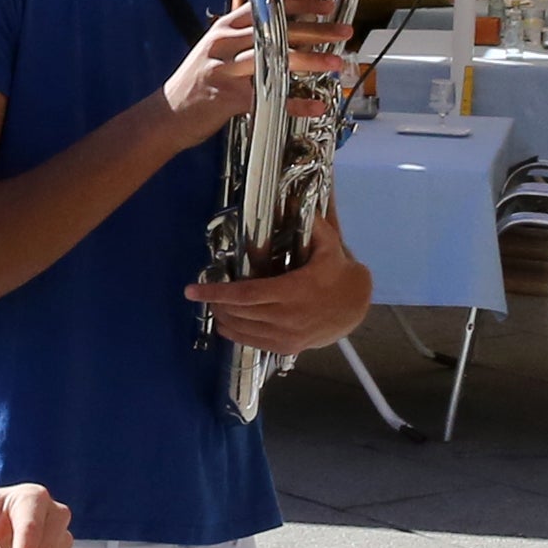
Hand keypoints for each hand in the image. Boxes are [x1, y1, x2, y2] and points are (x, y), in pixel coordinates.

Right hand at [163, 0, 344, 142]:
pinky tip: (315, 106)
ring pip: (276, 59)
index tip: (327, 5)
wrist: (166, 115)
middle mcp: (225, 43)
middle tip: (344, 31)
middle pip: (278, 30)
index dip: (301, 2)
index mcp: (225, 26)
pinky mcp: (229, 98)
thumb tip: (282, 21)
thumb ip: (247, 34)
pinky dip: (294, 104)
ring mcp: (226, 69)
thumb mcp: (218, 49)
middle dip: (317, 30)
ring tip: (336, 63)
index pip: (268, 5)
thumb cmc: (197, 82)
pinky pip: (269, 99)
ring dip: (311, 62)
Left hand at [189, 211, 375, 354]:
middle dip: (215, 303)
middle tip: (202, 292)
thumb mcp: (329, 245)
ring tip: (213, 305)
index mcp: (295, 291)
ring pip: (242, 329)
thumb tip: (292, 200)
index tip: (191, 290)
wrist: (356, 308)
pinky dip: (234, 333)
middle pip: (239, 313)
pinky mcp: (287, 348)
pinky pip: (252, 343)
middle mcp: (289, 317)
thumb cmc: (338, 273)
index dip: (216, 293)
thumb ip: (312, 224)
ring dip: (222, 317)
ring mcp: (287, 336)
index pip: (246, 295)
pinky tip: (226, 323)